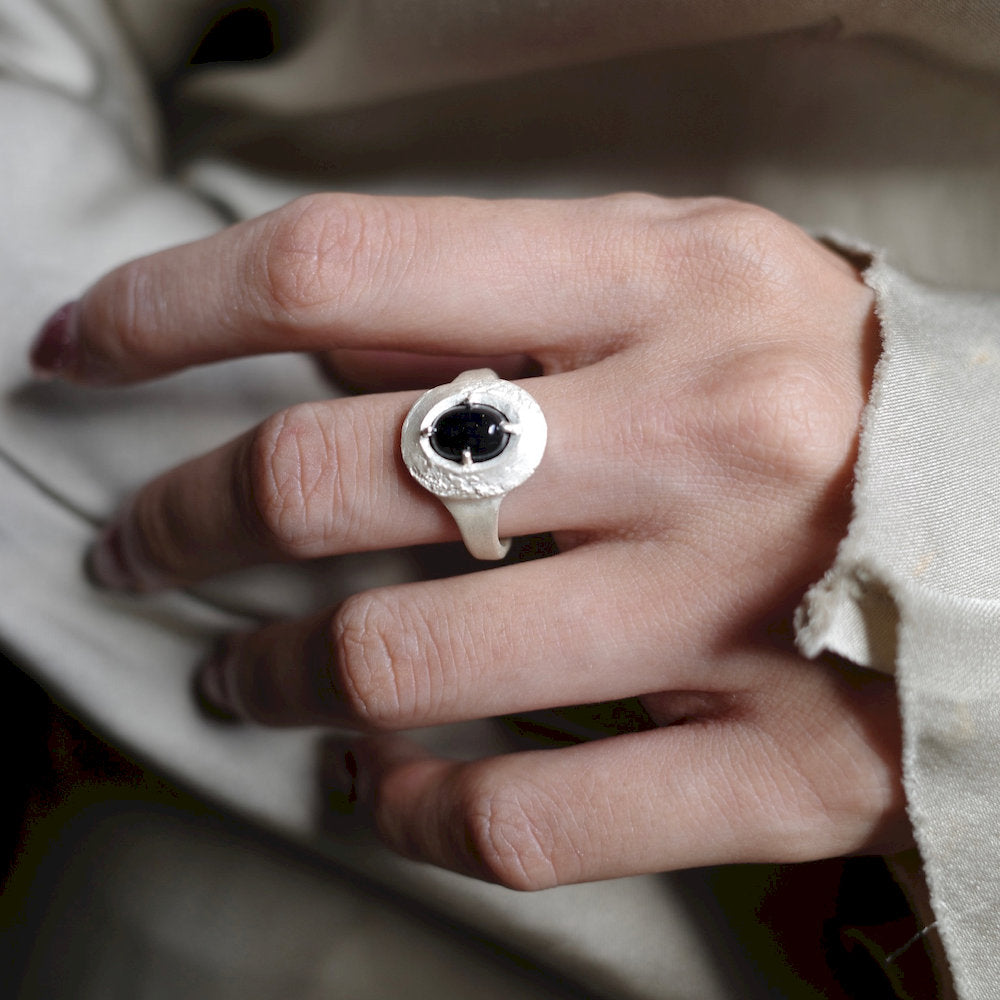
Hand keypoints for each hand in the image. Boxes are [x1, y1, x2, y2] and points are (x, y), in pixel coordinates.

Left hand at [32, 193, 905, 887]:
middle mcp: (700, 439)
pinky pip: (528, 820)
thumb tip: (307, 339)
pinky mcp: (781, 762)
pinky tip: (377, 782)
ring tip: (244, 676)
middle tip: (142, 546)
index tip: (84, 345)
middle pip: (338, 476)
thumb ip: (495, 296)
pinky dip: (409, 809)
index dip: (176, 302)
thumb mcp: (675, 278)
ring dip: (278, 674)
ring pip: (409, 665)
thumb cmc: (816, 379)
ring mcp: (739, 613)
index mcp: (667, 283)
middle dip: (187, 517)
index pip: (346, 264)